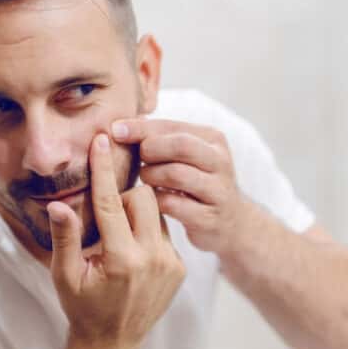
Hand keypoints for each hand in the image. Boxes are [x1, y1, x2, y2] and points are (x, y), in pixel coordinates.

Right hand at [47, 133, 185, 348]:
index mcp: (122, 259)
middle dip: (123, 195)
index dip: (104, 169)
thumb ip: (64, 237)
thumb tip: (58, 203)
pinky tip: (132, 252)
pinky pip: (164, 232)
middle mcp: (152, 258)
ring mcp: (171, 263)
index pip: (111, 201)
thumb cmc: (82, 308)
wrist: (113, 343)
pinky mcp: (180, 267)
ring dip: (136, 214)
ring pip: (157, 212)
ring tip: (118, 238)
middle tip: (106, 215)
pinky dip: (147, 231)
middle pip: (143, 196)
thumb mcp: (65, 276)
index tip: (101, 140)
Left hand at [112, 118, 246, 253]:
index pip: (172, 126)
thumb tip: (121, 126)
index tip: (114, 130)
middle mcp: (220, 162)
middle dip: (150, 150)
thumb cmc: (198, 182)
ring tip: (145, 180)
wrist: (232, 223)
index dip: (141, 128)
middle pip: (180, 146)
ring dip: (151, 176)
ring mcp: (218, 191)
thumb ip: (161, 138)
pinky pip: (174, 205)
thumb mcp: (188, 156)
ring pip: (177, 174)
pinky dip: (156, 201)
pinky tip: (150, 200)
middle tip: (138, 160)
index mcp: (213, 139)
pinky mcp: (209, 218)